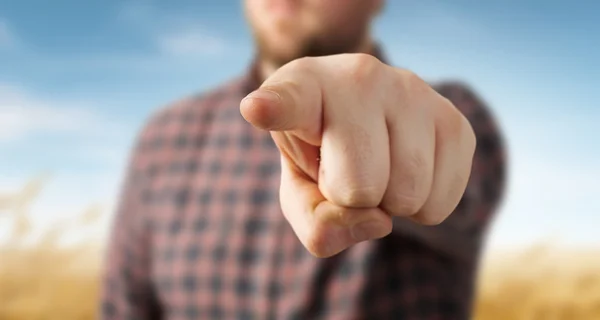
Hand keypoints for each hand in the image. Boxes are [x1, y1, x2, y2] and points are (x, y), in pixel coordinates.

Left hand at [240, 53, 475, 257]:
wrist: (368, 121)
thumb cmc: (323, 156)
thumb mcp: (298, 190)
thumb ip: (315, 220)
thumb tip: (377, 220)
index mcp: (303, 89)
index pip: (289, 101)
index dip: (273, 109)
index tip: (258, 110)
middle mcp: (360, 78)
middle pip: (359, 186)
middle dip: (352, 197)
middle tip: (347, 168)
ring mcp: (412, 92)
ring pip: (407, 194)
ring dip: (390, 202)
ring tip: (378, 166)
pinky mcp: (453, 120)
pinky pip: (441, 202)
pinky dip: (421, 208)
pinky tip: (407, 172)